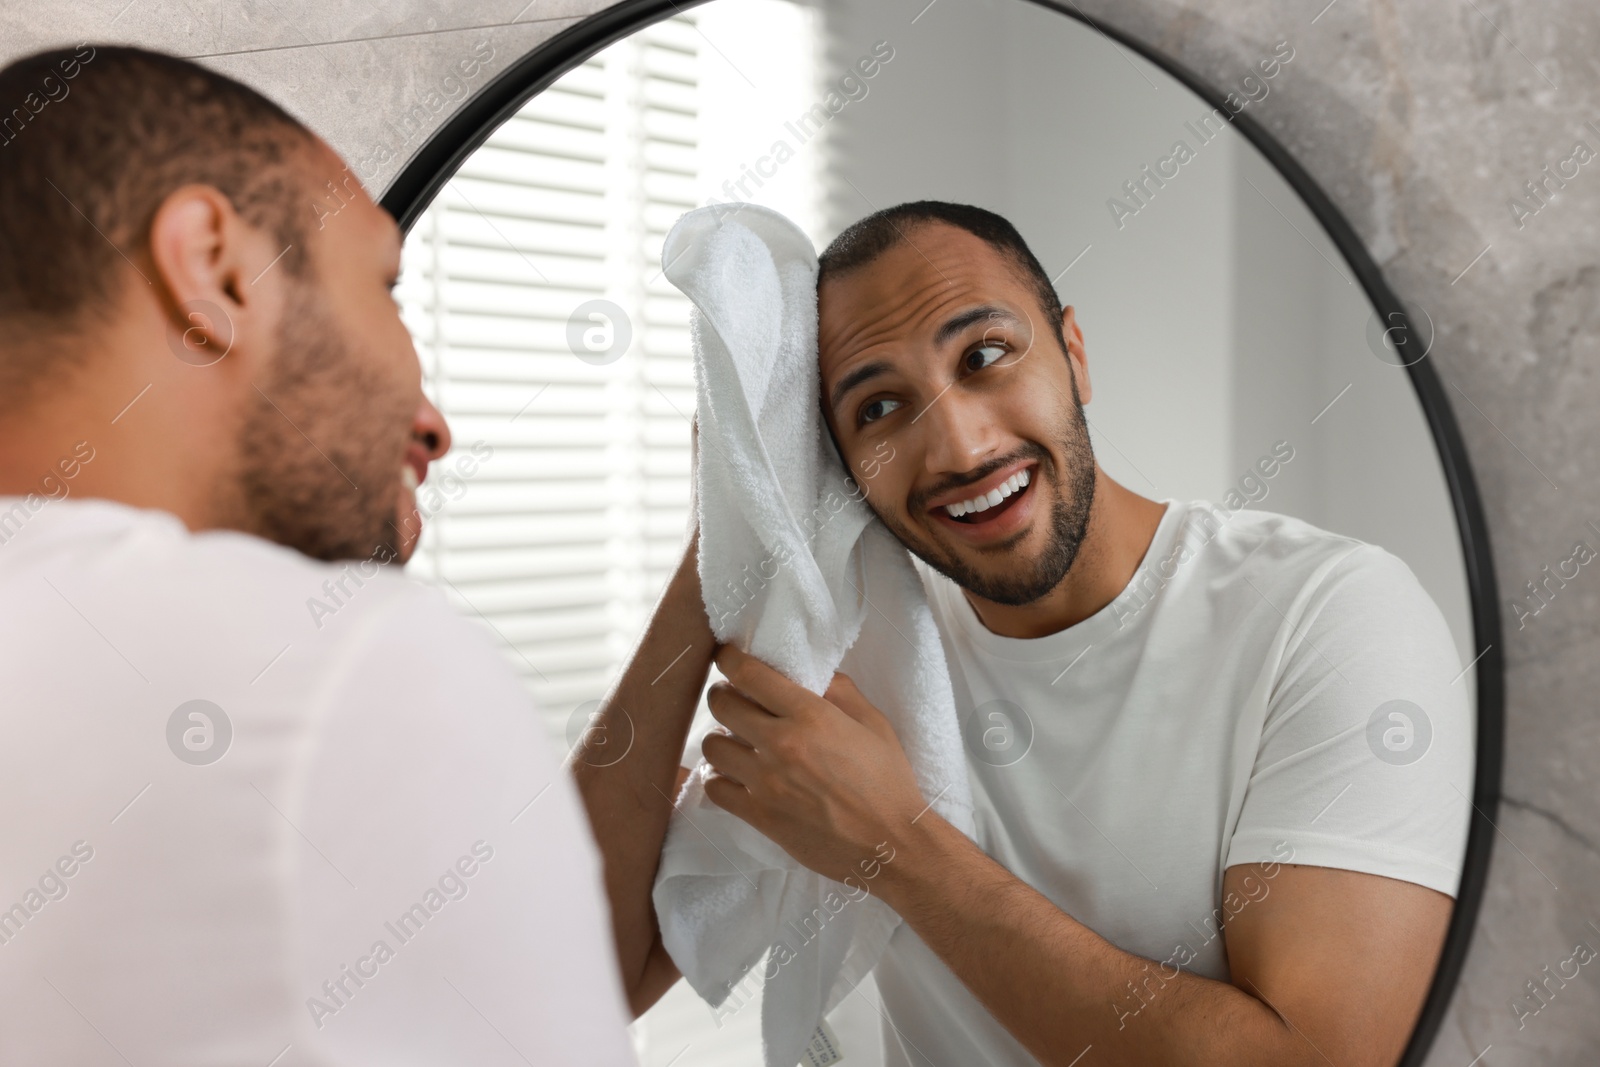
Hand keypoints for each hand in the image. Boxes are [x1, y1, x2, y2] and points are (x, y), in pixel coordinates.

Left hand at [701, 644, 930, 883]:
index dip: (729, 659)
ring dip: (720, 738)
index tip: (726, 657)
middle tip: (732, 698)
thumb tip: (812, 675)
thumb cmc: (888, 782)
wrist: (891, 845)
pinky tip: (734, 775)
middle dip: (722, 695)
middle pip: (722, 705)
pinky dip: (719, 778)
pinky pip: (715, 788)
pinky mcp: (760, 816)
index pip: (749, 675)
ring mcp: (766, 783)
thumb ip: (842, 692)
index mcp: (811, 716)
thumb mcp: (875, 724)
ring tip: (734, 740)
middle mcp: (781, 744)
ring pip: (713, 747)